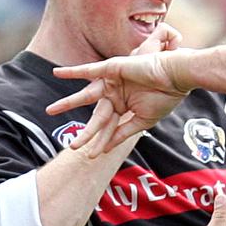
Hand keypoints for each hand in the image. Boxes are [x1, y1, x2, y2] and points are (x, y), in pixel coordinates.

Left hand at [46, 24, 188, 153]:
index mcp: (124, 106)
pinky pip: (87, 70)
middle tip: (72, 146)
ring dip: (68, 104)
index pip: (108, 128)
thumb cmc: (165, 98)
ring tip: (50, 112)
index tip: (92, 156)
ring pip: (86, 96)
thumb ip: (124, 133)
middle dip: (85, 132)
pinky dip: (72, 72)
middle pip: (95, 117)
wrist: (176, 78)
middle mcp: (115, 94)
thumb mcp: (143, 121)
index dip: (101, 142)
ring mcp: (112, 82)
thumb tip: (106, 149)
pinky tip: (56, 73)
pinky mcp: (111, 69)